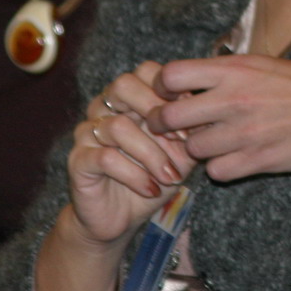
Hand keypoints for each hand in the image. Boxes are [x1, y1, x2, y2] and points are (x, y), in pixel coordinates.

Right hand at [64, 62, 196, 245]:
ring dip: (153, 155)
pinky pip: (106, 158)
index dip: (172, 90)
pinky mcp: (78, 160)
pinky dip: (136, 175)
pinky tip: (151, 189)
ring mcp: (88, 133)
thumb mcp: (181, 154)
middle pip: (124, 85)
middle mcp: (104, 109)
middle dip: (159, 113)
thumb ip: (194, 132)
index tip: (193, 118)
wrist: (120, 218)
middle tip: (182, 141)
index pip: (146, 71)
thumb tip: (211, 115)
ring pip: (119, 127)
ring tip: (171, 177)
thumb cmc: (152, 179)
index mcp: (129, 100)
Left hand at [149, 55, 290, 178]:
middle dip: (163, 123)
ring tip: (214, 142)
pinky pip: (217, 171)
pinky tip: (234, 158)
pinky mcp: (257, 160)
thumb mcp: (263, 62)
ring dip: (198, 148)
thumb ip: (227, 72)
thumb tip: (195, 79)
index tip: (169, 92)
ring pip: (192, 149)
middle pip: (169, 117)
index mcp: (233, 70)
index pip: (170, 75)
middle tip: (170, 126)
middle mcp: (232, 100)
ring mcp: (243, 133)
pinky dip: (222, 167)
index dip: (163, 86)